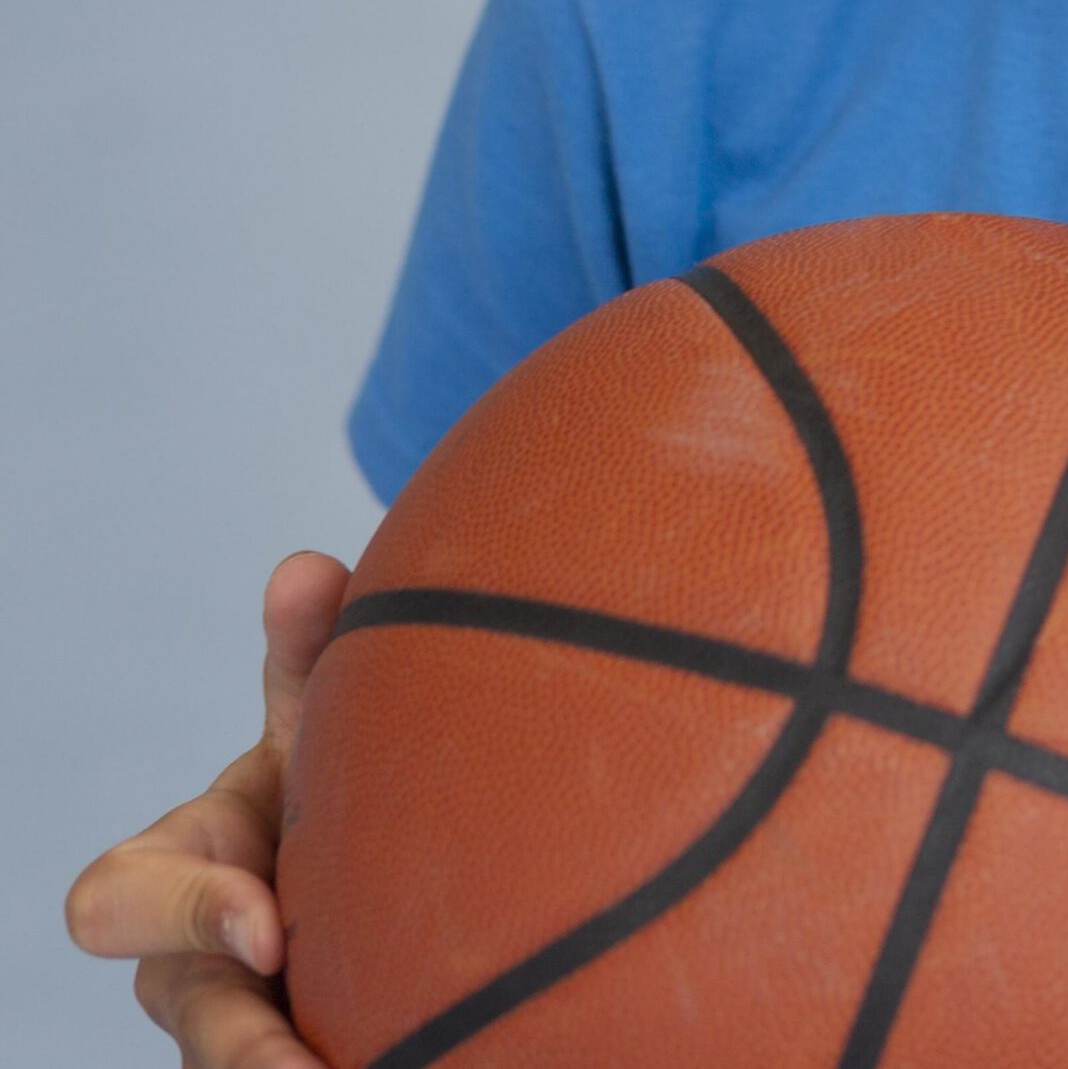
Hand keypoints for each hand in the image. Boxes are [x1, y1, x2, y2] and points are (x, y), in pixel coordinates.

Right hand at [65, 550, 348, 1066]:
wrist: (380, 831)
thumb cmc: (324, 764)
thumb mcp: (317, 712)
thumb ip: (307, 649)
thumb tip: (304, 571)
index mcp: (177, 870)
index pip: (115, 904)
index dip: (186, 916)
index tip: (270, 928)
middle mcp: (194, 963)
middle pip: (187, 1019)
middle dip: (240, 1051)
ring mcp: (243, 1018)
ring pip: (243, 1064)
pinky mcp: (300, 1043)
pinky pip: (311, 1064)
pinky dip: (361, 1065)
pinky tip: (429, 1064)